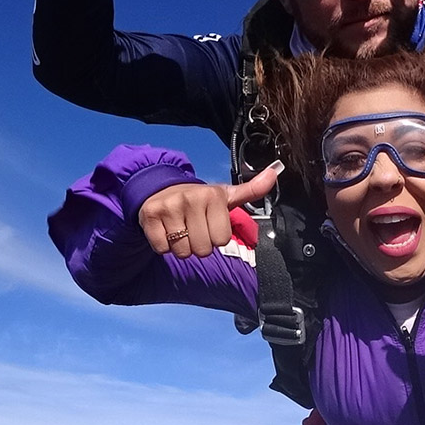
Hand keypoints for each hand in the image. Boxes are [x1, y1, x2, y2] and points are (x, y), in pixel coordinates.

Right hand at [138, 161, 281, 258]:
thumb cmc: (199, 200)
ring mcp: (168, 207)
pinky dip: (163, 246)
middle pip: (202, 249)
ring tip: (180, 229)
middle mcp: (191, 198)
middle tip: (193, 228)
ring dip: (181, 246)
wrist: (160, 189)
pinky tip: (166, 230)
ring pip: (182, 251)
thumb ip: (252, 190)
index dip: (215, 236)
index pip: (221, 239)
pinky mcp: (149, 215)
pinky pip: (162, 249)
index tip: (209, 223)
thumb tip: (275, 173)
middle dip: (199, 244)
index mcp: (213, 195)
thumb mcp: (226, 195)